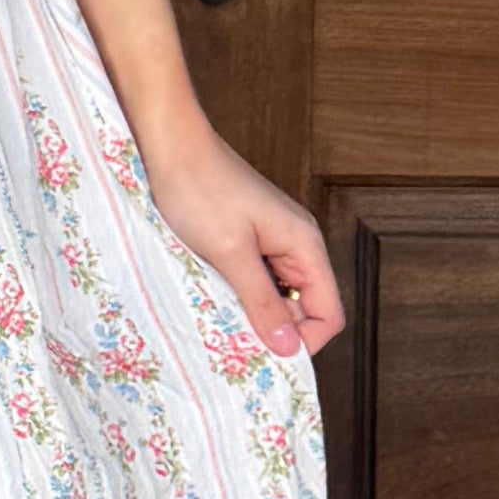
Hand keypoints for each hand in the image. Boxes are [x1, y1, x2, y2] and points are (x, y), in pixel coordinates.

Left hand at [139, 120, 341, 359]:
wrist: (169, 146)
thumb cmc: (199, 190)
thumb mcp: (230, 253)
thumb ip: (262, 302)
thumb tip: (288, 348)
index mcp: (304, 244)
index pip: (329, 313)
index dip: (304, 340)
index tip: (265, 353)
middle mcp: (297, 243)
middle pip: (306, 308)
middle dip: (276, 329)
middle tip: (235, 336)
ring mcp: (273, 241)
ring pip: (278, 296)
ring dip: (254, 311)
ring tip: (221, 313)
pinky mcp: (249, 239)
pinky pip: (256, 280)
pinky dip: (240, 294)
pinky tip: (214, 294)